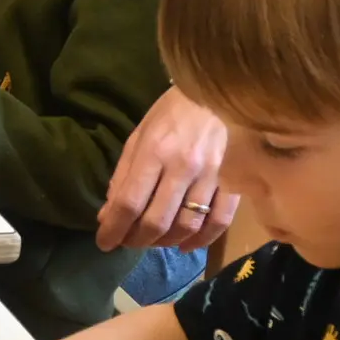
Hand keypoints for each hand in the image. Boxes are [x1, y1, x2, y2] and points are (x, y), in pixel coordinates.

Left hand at [97, 86, 235, 251]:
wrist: (218, 93)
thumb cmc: (172, 114)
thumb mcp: (138, 137)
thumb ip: (123, 176)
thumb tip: (107, 215)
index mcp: (154, 152)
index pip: (128, 202)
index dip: (113, 229)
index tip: (104, 243)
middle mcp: (183, 166)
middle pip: (156, 220)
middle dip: (136, 240)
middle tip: (128, 242)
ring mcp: (212, 176)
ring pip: (187, 226)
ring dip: (165, 242)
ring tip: (153, 241)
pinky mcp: (235, 182)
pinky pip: (219, 222)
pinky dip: (200, 241)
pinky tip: (185, 245)